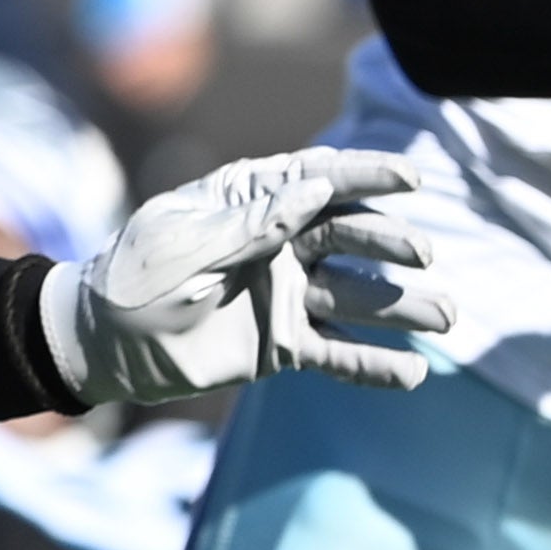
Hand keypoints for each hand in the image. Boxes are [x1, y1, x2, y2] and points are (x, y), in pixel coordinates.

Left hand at [38, 148, 453, 406]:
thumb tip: (314, 188)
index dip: (366, 175)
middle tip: (422, 255)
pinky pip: (338, 351)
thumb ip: (250, 224)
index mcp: (249, 203)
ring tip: (445, 317)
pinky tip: (414, 374)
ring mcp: (286, 294)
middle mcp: (279, 244)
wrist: (105, 343)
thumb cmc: (134, 279)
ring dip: (402, 305)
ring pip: (358, 295)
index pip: (317, 179)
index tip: (411, 178)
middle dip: (391, 242)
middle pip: (350, 236)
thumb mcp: (186, 247)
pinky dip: (374, 364)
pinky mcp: (284, 343)